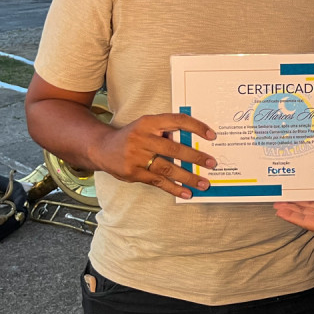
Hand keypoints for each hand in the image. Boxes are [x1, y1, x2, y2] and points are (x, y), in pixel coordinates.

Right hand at [94, 112, 217, 198]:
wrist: (101, 148)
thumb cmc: (132, 136)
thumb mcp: (146, 126)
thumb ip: (165, 131)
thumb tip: (193, 142)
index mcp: (149, 122)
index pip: (177, 121)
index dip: (196, 127)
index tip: (211, 135)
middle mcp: (142, 138)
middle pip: (174, 149)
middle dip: (195, 157)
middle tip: (212, 163)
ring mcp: (136, 157)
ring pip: (167, 168)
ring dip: (188, 177)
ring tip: (203, 183)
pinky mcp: (133, 173)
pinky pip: (158, 182)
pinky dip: (174, 188)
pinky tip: (186, 193)